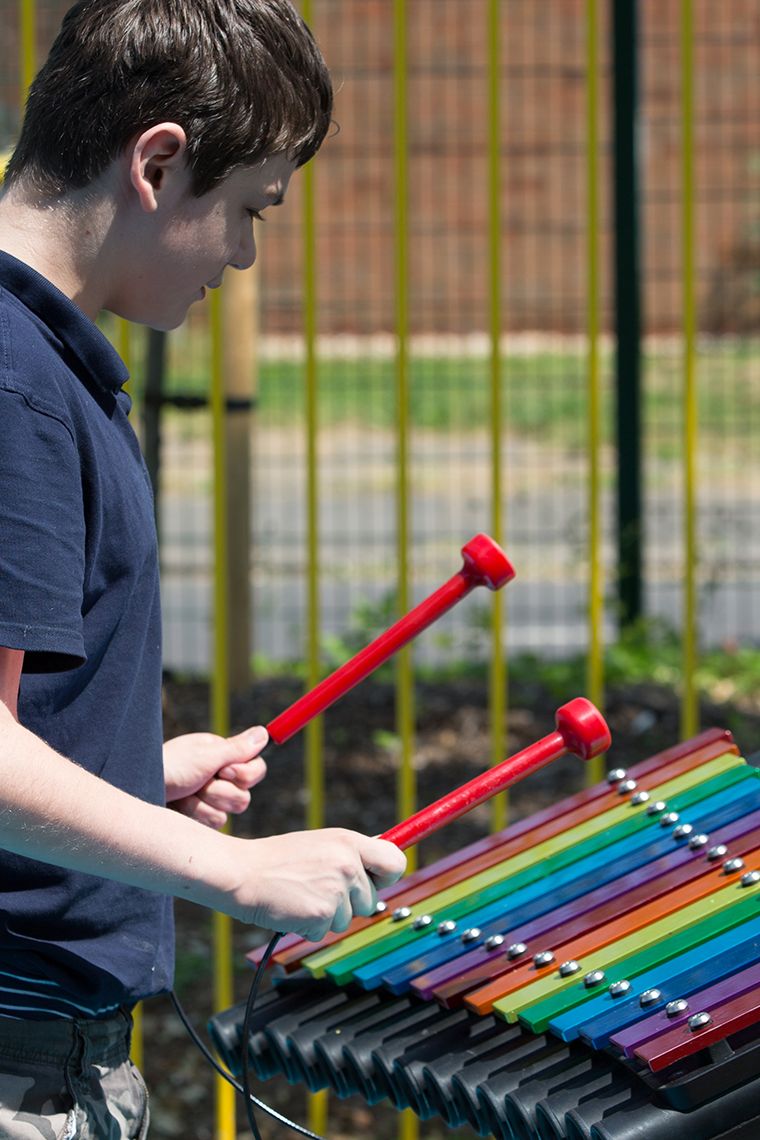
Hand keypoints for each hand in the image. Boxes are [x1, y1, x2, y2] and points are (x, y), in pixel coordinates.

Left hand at [163, 726, 267, 828]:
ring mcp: (209, 799)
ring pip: (231, 811)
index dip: (245, 774)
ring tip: (185, 794)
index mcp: (222, 757)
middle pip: (245, 794)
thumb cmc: (169, 767)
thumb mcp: (205, 756)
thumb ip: (237, 749)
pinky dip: (198, 815)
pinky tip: (181, 807)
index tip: (223, 770)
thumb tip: (264, 733)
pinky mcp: (201, 819)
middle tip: (199, 783)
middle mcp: (219, 777)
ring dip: (206, 803)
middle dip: (221, 791)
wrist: (138, 791)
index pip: (256, 768)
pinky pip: (216, 824)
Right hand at [213, 828, 406, 940]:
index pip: (395, 862)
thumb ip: (351, 852)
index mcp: (348, 842)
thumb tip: (387, 856)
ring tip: (301, 894)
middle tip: (318, 887)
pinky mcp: (321, 915)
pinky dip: (309, 926)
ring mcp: (335, 891)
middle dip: (349, 901)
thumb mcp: (320, 842)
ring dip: (327, 915)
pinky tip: (292, 908)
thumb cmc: (278, 859)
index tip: (378, 879)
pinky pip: (325, 932)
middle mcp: (347, 864)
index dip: (388, 875)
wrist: (242, 873)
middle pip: (371, 899)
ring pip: (348, 919)